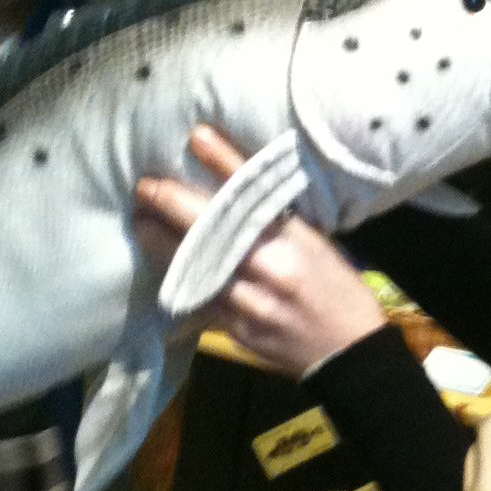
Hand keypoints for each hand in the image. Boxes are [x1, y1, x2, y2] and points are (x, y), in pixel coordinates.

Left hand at [135, 125, 386, 377]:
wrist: (349, 352)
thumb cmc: (338, 289)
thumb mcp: (318, 244)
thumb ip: (278, 221)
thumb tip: (235, 190)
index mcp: (296, 241)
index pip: (255, 193)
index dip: (224, 162)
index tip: (196, 137)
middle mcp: (271, 268)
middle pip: (213, 229)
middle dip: (173, 204)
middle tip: (145, 186)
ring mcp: (251, 302)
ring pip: (196, 266)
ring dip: (162, 243)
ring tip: (141, 223)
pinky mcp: (238, 330)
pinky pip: (200, 300)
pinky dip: (179, 280)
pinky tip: (161, 265)